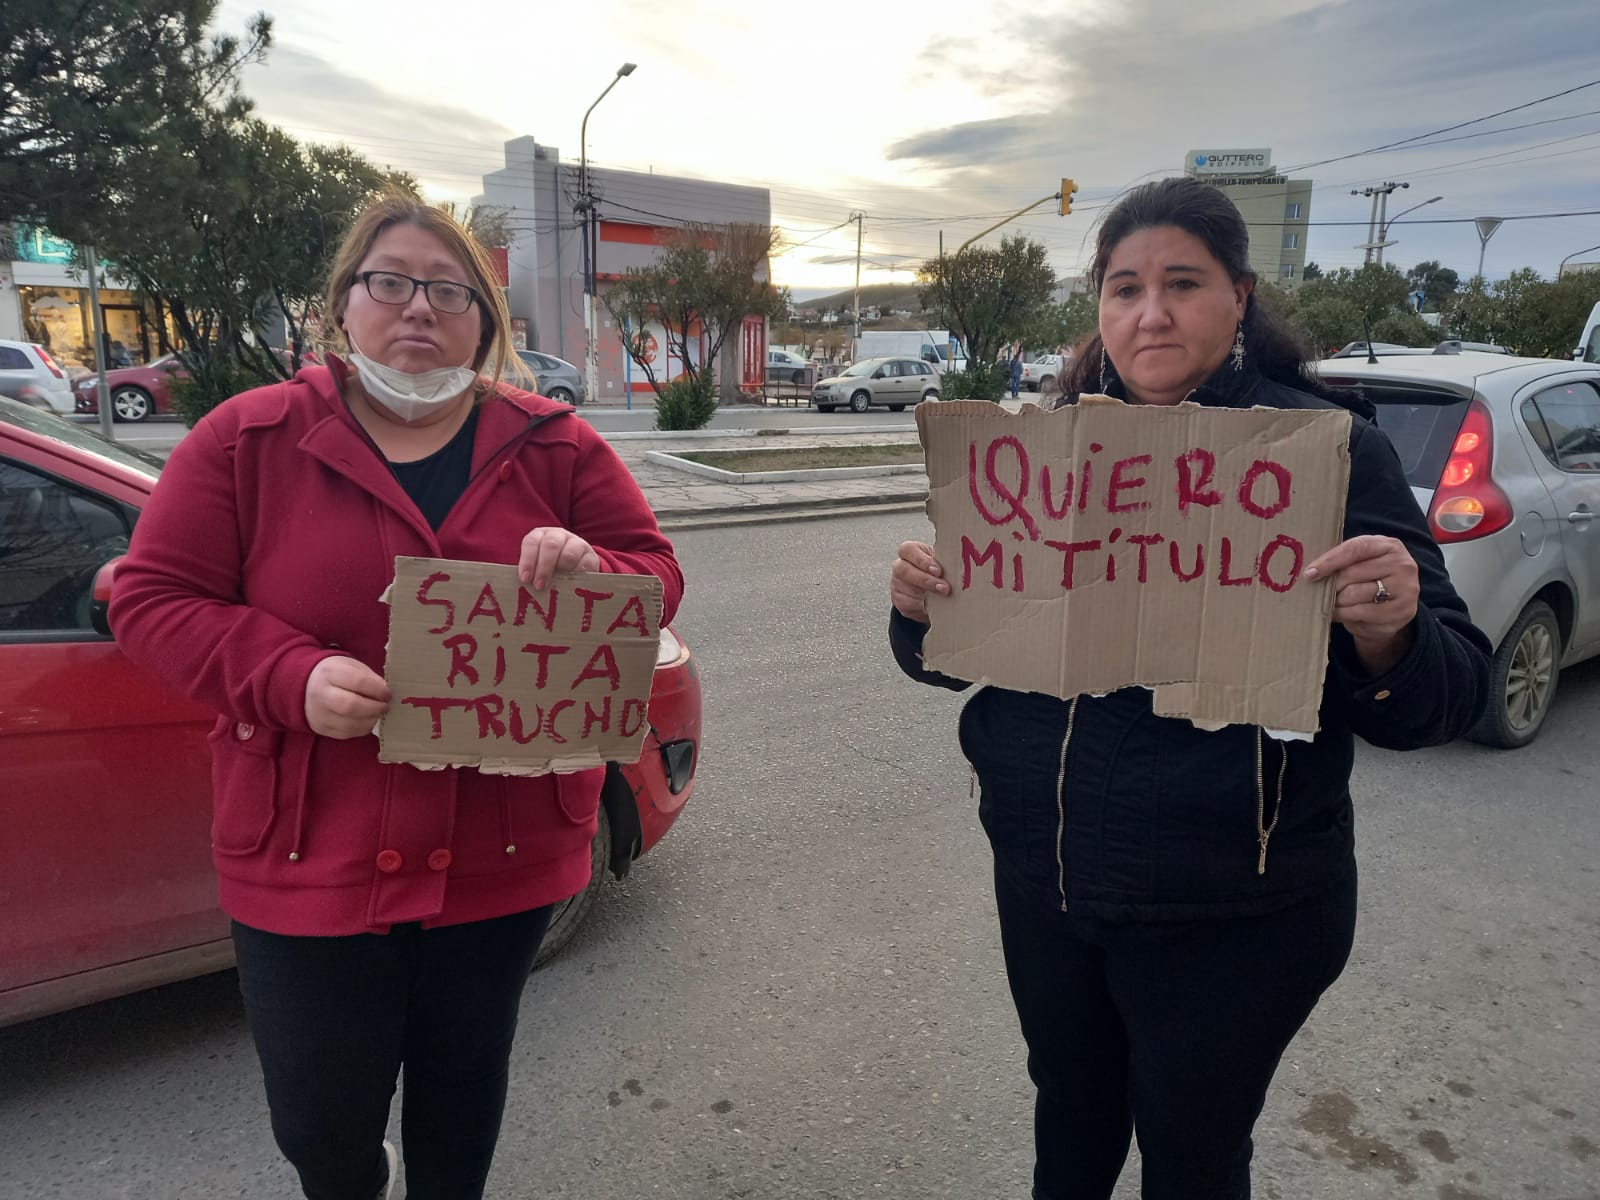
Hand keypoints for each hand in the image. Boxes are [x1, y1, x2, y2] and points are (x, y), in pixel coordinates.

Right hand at [305, 655, 390, 738]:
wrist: (306, 686)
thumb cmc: (336, 674)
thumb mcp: (352, 666)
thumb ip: (369, 677)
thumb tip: (385, 692)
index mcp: (330, 672)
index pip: (357, 682)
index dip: (377, 690)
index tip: (388, 694)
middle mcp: (321, 693)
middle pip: (351, 706)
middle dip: (374, 708)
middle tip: (385, 707)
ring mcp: (319, 713)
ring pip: (349, 724)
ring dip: (370, 721)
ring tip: (378, 714)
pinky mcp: (321, 728)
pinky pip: (346, 734)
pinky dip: (361, 729)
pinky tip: (367, 721)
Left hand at [518, 528, 599, 589]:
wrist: (576, 566)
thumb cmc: (549, 569)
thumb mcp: (537, 567)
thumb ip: (531, 574)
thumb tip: (523, 589)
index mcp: (540, 535)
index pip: (532, 543)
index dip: (527, 561)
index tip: (525, 579)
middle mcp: (558, 535)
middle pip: (551, 545)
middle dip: (544, 567)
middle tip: (539, 586)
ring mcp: (576, 543)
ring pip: (568, 554)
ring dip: (560, 572)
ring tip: (556, 587)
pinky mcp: (590, 555)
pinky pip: (584, 565)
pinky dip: (576, 576)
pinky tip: (571, 585)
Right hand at [891, 540, 950, 624]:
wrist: (929, 592)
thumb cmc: (937, 572)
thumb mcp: (940, 563)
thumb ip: (945, 562)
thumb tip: (962, 567)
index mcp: (911, 552)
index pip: (908, 550)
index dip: (922, 560)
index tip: (939, 570)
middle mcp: (900, 566)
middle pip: (904, 570)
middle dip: (926, 580)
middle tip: (944, 587)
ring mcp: (897, 583)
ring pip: (905, 589)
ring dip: (926, 595)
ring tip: (943, 599)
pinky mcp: (899, 600)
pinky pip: (908, 604)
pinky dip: (922, 606)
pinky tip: (934, 606)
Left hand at [1304, 534, 1418, 673]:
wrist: (1390, 612)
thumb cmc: (1369, 581)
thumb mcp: (1360, 564)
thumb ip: (1342, 561)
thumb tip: (1311, 570)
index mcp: (1390, 546)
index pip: (1356, 548)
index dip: (1330, 560)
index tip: (1310, 573)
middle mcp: (1403, 565)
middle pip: (1352, 573)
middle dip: (1332, 584)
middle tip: (1322, 591)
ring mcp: (1406, 589)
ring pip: (1354, 594)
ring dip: (1336, 600)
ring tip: (1333, 602)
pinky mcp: (1402, 611)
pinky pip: (1360, 612)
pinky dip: (1343, 614)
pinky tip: (1338, 613)